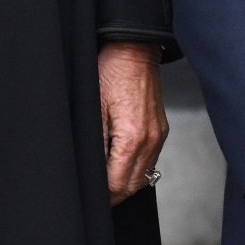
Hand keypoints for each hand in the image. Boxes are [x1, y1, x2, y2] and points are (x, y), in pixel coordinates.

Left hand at [99, 41, 167, 204]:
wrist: (134, 50)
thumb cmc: (111, 73)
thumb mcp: (92, 109)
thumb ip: (94, 146)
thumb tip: (90, 174)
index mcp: (133, 137)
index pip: (116, 185)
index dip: (98, 194)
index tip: (84, 192)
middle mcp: (151, 139)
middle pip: (132, 186)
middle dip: (111, 194)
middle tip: (90, 191)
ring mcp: (158, 135)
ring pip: (143, 177)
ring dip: (123, 183)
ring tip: (102, 179)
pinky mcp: (160, 129)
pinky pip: (149, 162)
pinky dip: (134, 169)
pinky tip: (118, 163)